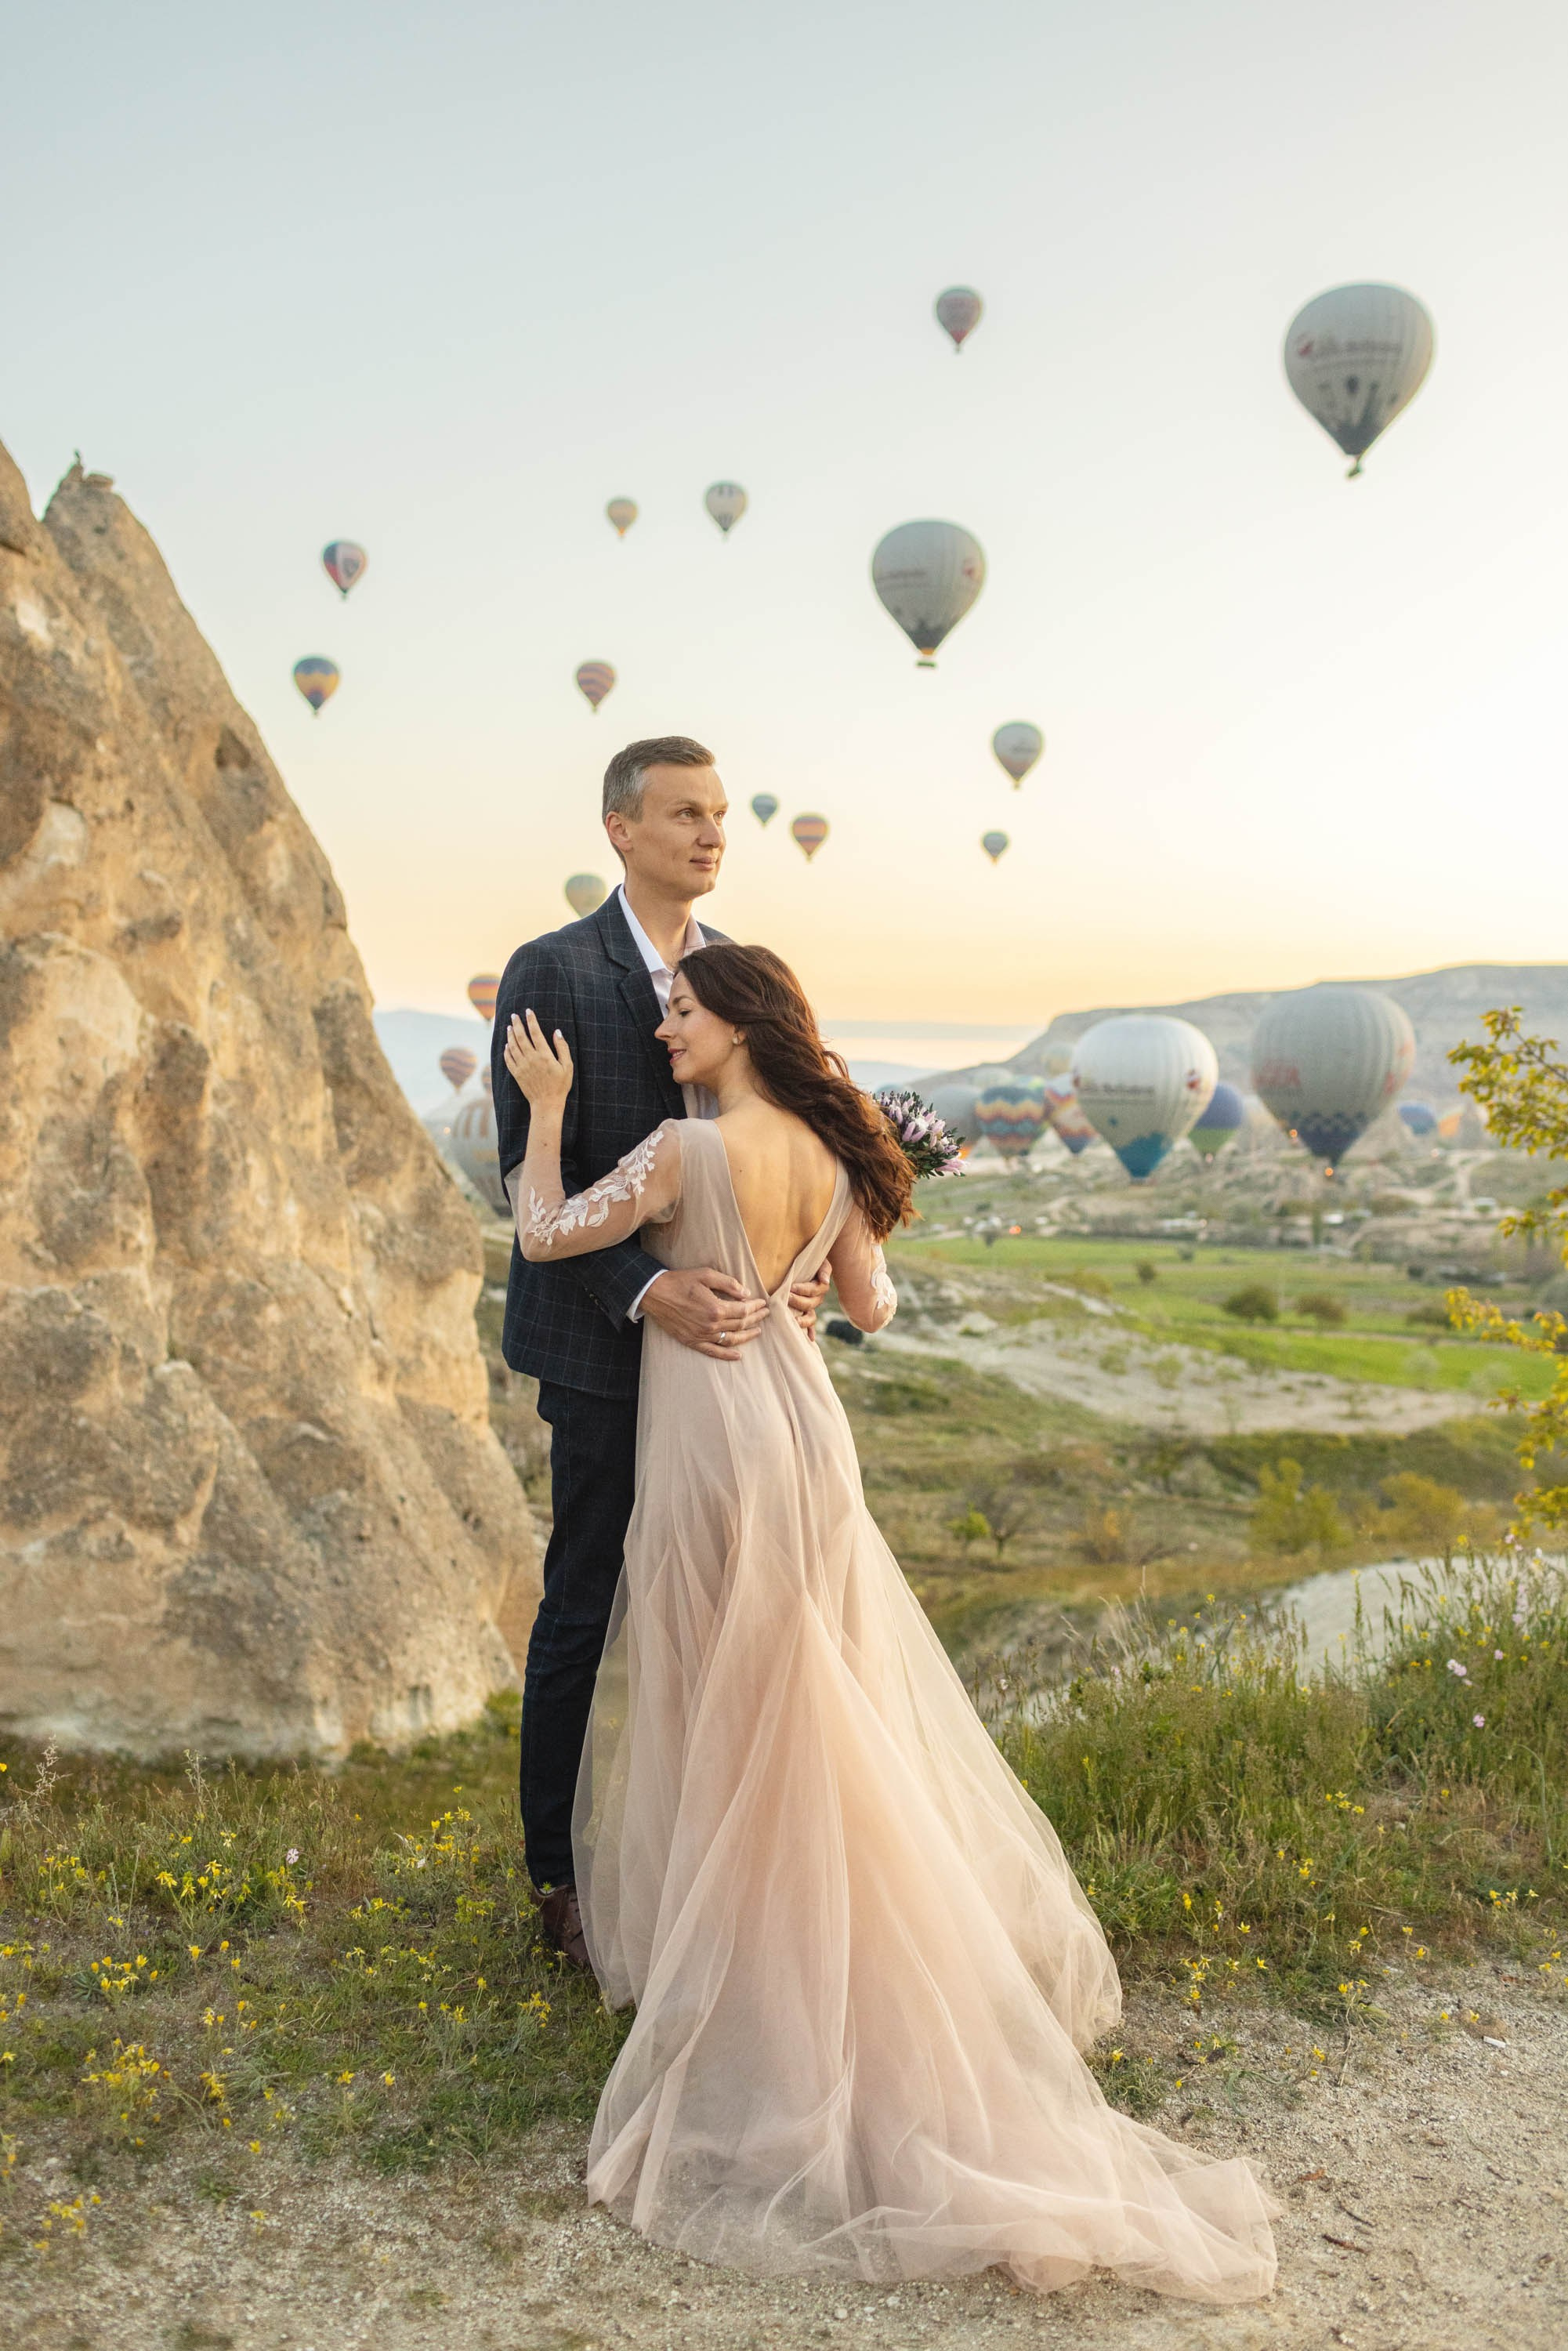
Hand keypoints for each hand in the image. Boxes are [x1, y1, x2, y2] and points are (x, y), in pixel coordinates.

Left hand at [504, 1009, 573, 1108]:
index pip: (536, 1033)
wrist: (547, 1104)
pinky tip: (506, 1045)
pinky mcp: (516, 1074)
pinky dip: (506, 1050)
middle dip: (516, 1024)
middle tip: (514, 1015)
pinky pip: (508, 1059)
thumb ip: (562, 1048)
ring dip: (510, 1035)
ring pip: (512, 1046)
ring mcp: (522, 1066)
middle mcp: (531, 1059)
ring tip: (508, 1027)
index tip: (528, 1011)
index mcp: (544, 1055)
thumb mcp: (567, 1066)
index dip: (531, 1020)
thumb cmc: (560, 1085)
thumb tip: (557, 1032)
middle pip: (521, 1037)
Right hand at [640, 1268, 768, 1359]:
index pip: (744, 1310)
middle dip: (755, 1319)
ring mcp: (701, 1335)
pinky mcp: (692, 1341)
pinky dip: (727, 1355)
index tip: (762, 1303)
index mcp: (716, 1308)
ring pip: (731, 1339)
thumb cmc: (680, 1281)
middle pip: (740, 1324)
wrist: (654, 1294)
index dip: (756, 1307)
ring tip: (758, 1331)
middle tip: (764, 1314)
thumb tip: (746, 1293)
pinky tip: (738, 1355)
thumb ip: (728, 1284)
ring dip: (747, 1336)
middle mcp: (711, 1325)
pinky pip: (713, 1352)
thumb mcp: (706, 1275)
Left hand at [788, 1264, 829, 1343]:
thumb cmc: (810, 1261)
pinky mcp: (806, 1313)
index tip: (792, 1287)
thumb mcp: (819, 1261)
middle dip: (798, 1301)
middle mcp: (817, 1298)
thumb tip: (825, 1281)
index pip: (814, 1290)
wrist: (807, 1265)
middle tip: (787, 1298)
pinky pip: (810, 1324)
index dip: (804, 1289)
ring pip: (811, 1316)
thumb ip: (824, 1270)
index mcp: (819, 1286)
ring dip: (803, 1320)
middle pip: (811, 1303)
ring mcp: (812, 1307)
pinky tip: (809, 1338)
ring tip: (794, 1321)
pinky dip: (810, 1331)